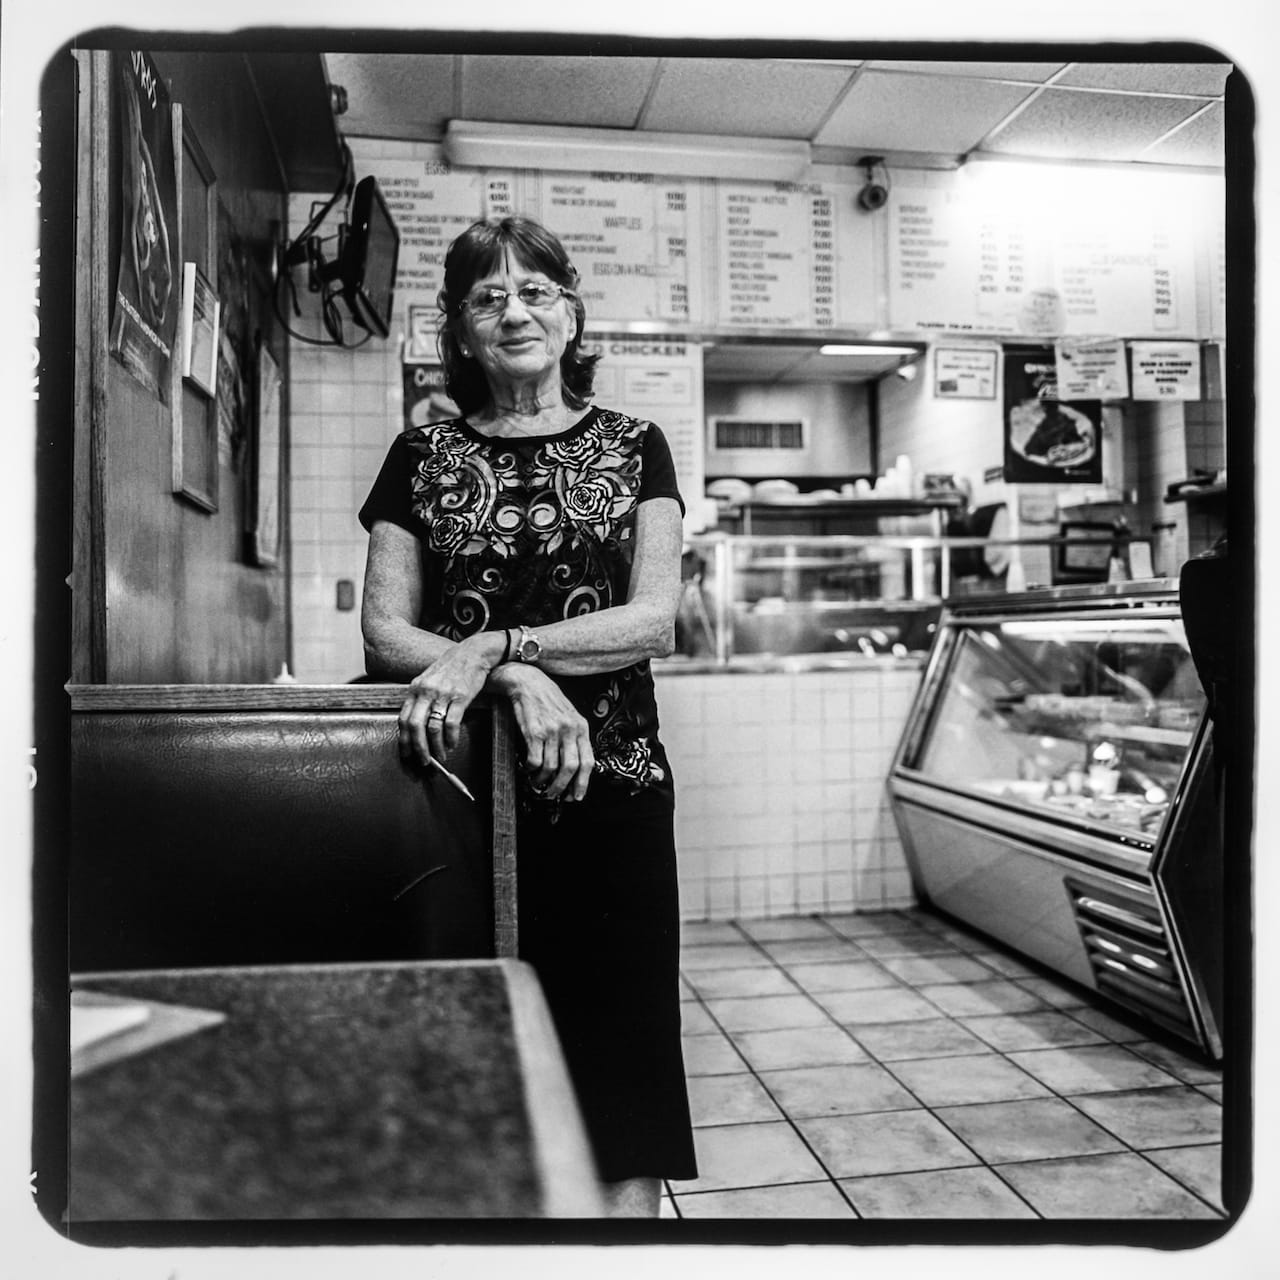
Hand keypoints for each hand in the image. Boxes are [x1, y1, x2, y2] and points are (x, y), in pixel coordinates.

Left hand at [399, 633, 502, 764]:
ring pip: (433, 728)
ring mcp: (442, 694)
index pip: (403, 719)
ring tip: (441, 756)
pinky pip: (451, 723)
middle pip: (415, 726)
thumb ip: (421, 698)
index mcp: (415, 688)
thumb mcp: (429, 679)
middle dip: (418, 749)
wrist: (473, 652)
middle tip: (424, 761)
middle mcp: (426, 691)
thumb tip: (417, 724)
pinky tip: (452, 744)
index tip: (407, 754)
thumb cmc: (452, 667)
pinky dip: (451, 738)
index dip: (404, 740)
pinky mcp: (460, 697)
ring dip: (436, 747)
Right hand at [495, 665, 594, 801]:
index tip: (577, 796)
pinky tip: (528, 769)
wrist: (529, 682)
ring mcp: (552, 731)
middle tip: (553, 794)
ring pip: (551, 767)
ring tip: (538, 782)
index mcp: (581, 727)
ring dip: (543, 780)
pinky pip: (534, 760)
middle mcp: (569, 729)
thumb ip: (575, 738)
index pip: (588, 761)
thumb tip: (576, 768)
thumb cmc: (549, 701)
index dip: (583, 783)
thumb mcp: (569, 716)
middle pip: (570, 768)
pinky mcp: (534, 731)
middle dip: (562, 787)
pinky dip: (531, 770)